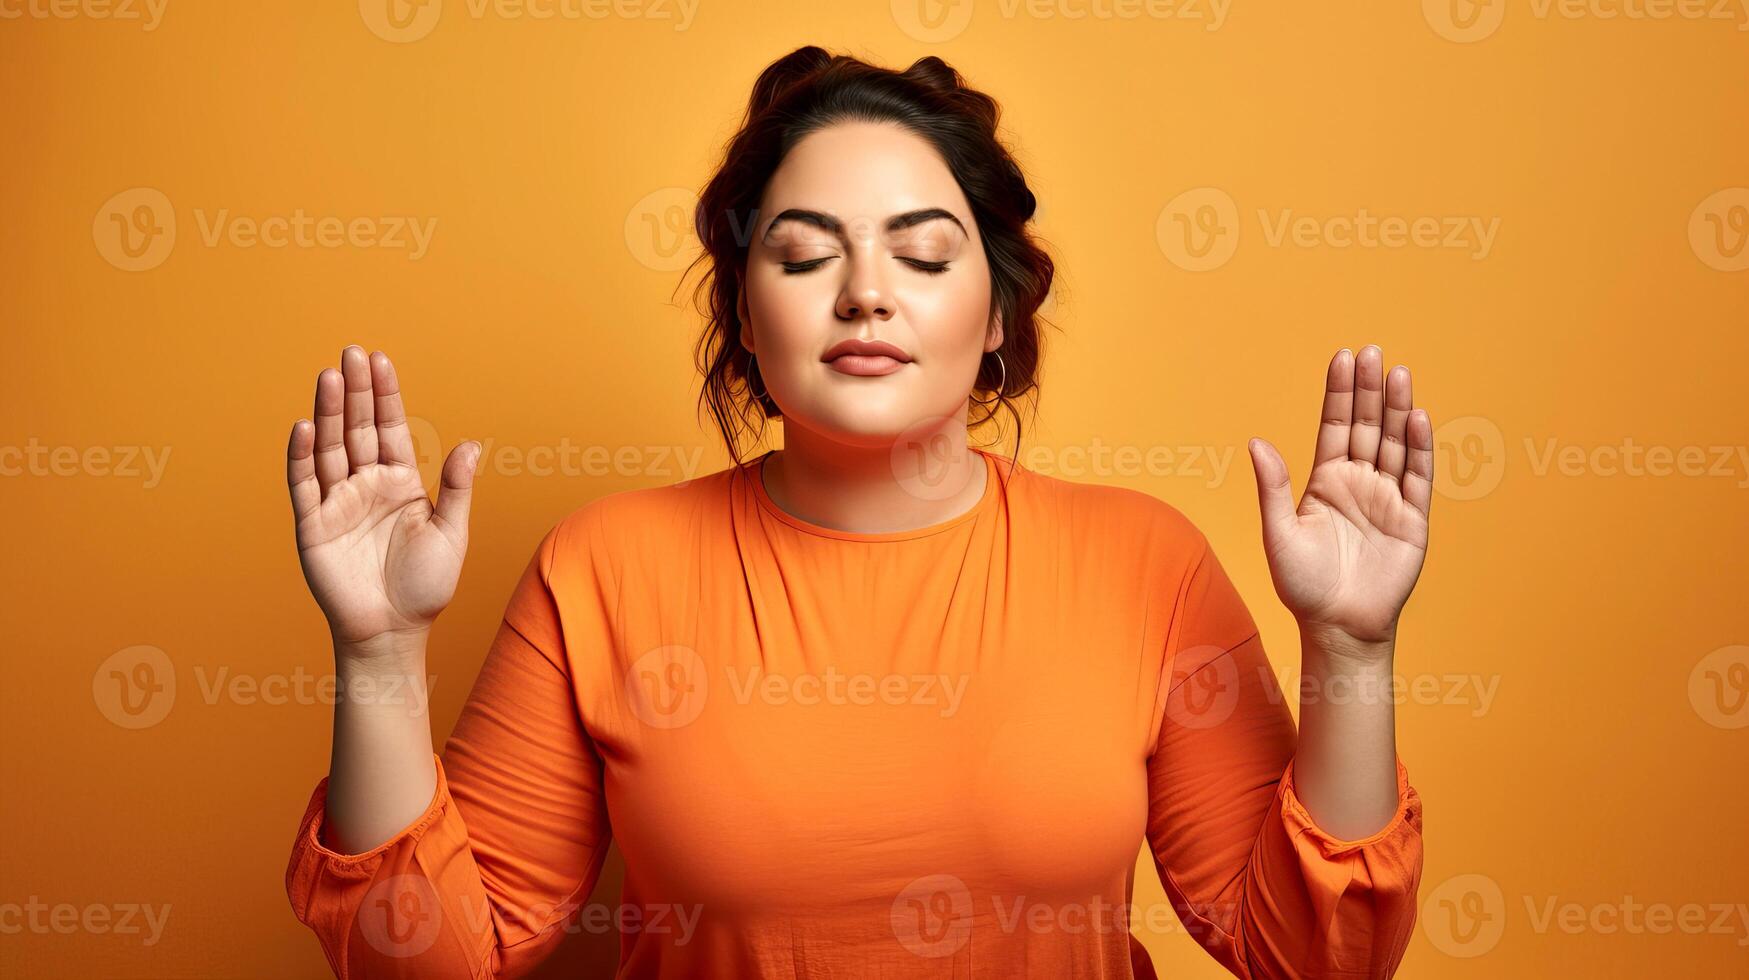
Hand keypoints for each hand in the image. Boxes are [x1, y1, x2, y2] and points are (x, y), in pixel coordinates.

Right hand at [285, 346, 480, 651]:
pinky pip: (305, 485)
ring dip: (327, 412)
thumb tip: (471, 445)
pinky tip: (303, 426)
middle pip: (358, 429)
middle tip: (350, 353)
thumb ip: (456, 488)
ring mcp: (337, 502)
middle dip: (355, 392)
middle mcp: (366, 485)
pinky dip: (302, 456)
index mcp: (400, 482)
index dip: (385, 395)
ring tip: (328, 376)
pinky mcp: (313, 525)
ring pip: (330, 447)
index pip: (391, 428)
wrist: (393, 632)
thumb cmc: (425, 586)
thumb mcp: (451, 533)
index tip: (379, 360)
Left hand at [1246, 346, 1432, 648]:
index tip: (1343, 358)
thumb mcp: (1279, 533)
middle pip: (1367, 426)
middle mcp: (1358, 482)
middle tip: (1372, 352)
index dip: (1340, 393)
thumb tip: (1256, 441)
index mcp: (1325, 481)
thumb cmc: (1303, 585)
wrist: (1338, 627)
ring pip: (1394, 443)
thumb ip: (1272, 487)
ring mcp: (1387, 498)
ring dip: (1397, 409)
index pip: (1334, 425)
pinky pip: (1417, 477)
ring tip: (1397, 373)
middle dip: (1369, 390)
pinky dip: (1419, 448)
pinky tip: (1417, 417)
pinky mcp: (1412, 519)